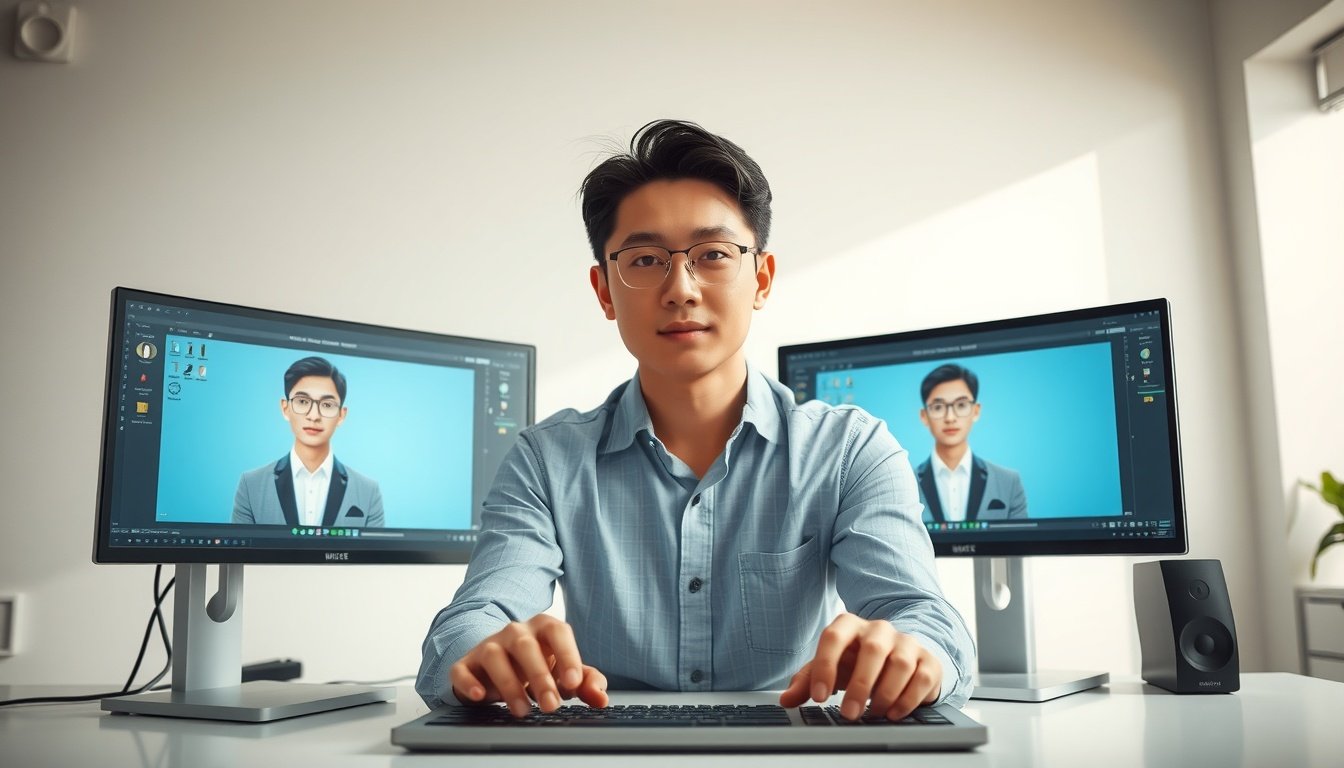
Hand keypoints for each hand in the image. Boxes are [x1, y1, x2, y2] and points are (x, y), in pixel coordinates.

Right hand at [449, 614, 608, 716]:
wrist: (497, 665)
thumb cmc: (537, 666)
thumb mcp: (564, 673)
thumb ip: (586, 682)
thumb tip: (601, 697)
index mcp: (543, 628)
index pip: (558, 632)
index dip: (567, 655)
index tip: (574, 683)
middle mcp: (515, 631)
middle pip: (526, 645)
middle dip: (540, 676)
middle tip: (550, 706)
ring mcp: (488, 645)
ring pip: (495, 655)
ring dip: (509, 683)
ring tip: (522, 710)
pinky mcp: (466, 663)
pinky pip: (463, 669)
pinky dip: (469, 682)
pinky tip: (481, 695)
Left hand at [779, 613, 941, 720]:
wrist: (898, 656)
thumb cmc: (857, 662)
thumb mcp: (831, 668)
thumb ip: (807, 681)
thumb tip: (787, 699)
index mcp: (850, 625)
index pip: (834, 637)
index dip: (825, 667)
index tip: (819, 697)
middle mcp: (880, 629)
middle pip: (872, 650)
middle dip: (859, 686)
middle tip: (848, 714)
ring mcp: (907, 642)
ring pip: (900, 664)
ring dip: (884, 694)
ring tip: (872, 713)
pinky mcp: (928, 660)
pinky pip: (922, 678)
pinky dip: (907, 700)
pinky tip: (893, 713)